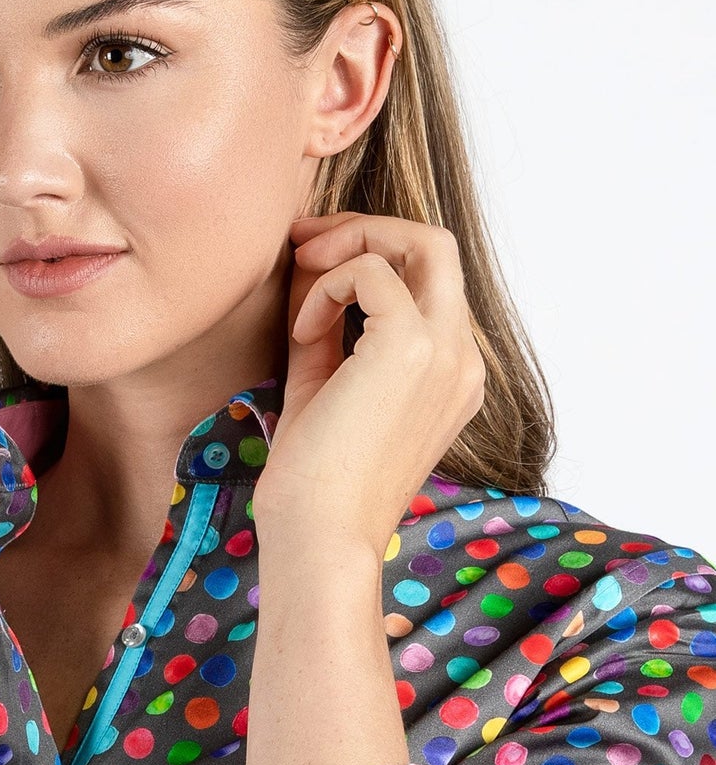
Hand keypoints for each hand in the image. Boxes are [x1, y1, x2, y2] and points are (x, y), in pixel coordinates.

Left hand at [253, 210, 485, 556]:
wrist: (317, 536)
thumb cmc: (314, 478)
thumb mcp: (323, 386)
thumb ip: (329, 328)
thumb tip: (312, 266)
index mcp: (451, 375)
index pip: (429, 282)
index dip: (370, 255)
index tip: (312, 261)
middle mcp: (464, 360)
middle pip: (438, 246)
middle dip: (367, 229)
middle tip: (304, 242)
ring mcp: (447, 353)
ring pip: (423, 242)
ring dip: (350, 243)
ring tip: (300, 272)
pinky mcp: (412, 347)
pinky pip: (372, 271)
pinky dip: (329, 285)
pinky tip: (302, 331)